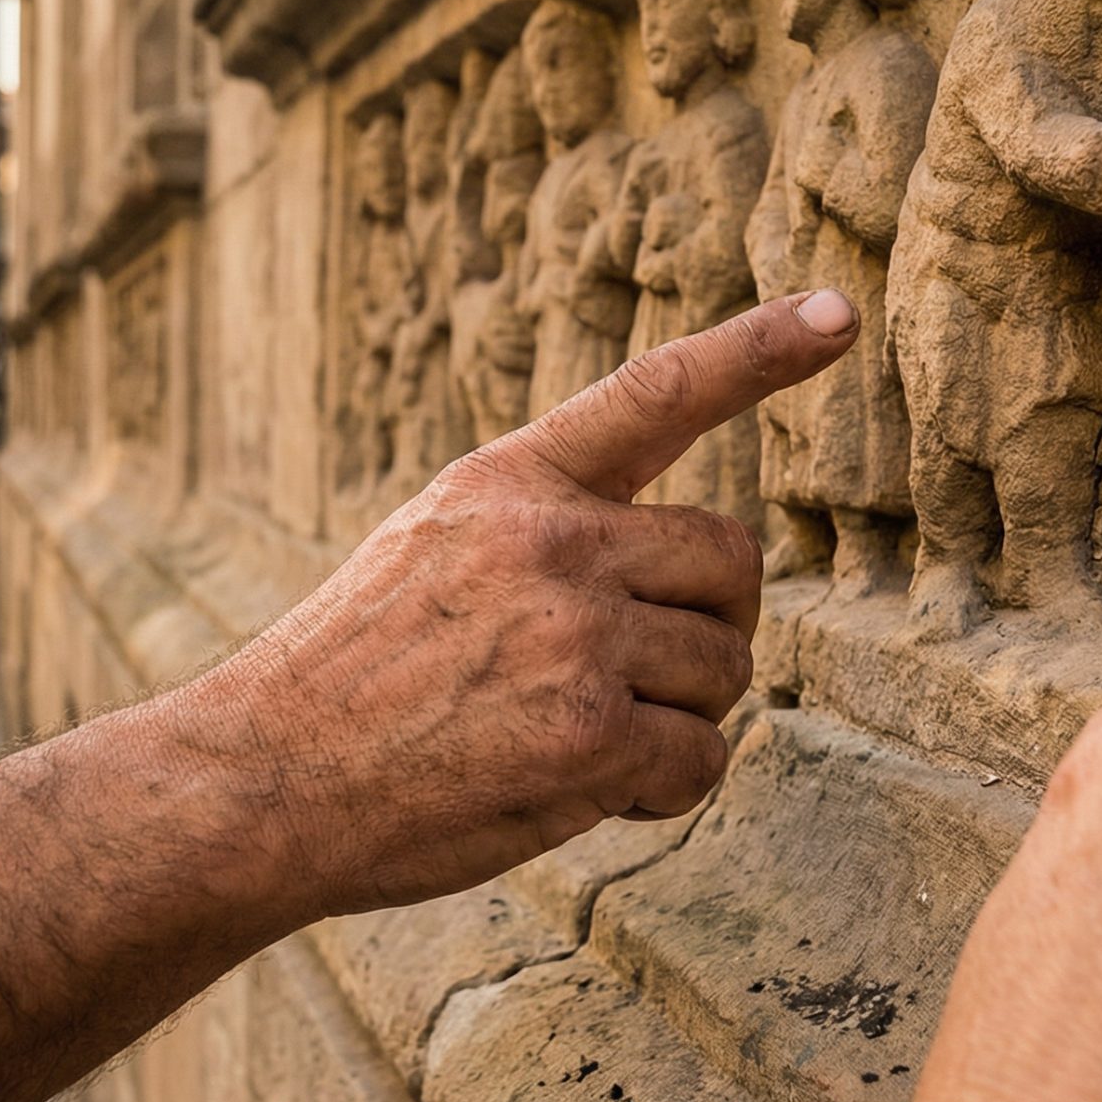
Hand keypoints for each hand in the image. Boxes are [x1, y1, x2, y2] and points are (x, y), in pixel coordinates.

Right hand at [176, 290, 861, 920]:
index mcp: (509, 481)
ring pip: (722, 669)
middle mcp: (551, 540)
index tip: (839, 311)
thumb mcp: (430, 548)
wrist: (262, 779)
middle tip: (632, 678)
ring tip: (569, 738)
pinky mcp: (588, 733)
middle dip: (706, 627)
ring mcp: (574, 634)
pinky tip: (579, 789)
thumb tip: (670, 569)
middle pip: (730, 562)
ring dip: (674, 718)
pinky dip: (660, 790)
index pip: (653, 393)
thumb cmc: (350, 680)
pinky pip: (699, 759)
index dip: (757, 349)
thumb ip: (541, 532)